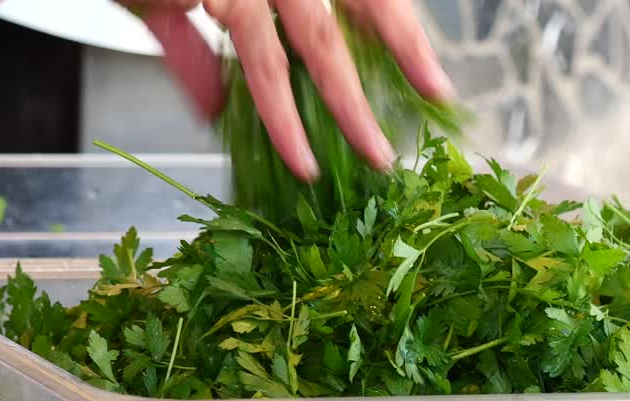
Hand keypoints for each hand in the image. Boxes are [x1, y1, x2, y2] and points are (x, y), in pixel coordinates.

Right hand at [126, 0, 453, 181]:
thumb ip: (193, 49)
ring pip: (309, 42)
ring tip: (358, 157)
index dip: (403, 33)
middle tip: (417, 121)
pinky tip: (296, 153)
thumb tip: (211, 106)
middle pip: (351, 11)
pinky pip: (257, 61)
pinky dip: (277, 114)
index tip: (436, 78)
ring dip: (336, 107)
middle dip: (395, 62)